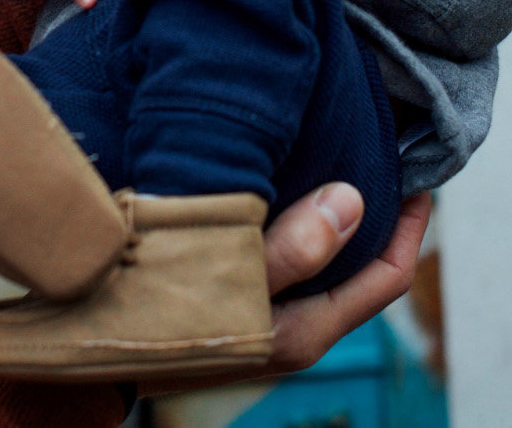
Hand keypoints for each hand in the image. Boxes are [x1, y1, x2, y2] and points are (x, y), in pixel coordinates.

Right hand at [144, 183, 432, 394]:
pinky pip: (288, 264)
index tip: (417, 174)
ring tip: (332, 167)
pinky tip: (276, 195)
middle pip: (360, 271)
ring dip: (334, 221)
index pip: (386, 276)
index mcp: (305, 331)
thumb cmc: (159, 321)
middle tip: (379, 161)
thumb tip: (351, 202)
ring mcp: (266, 323)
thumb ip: (292, 248)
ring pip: (324, 268)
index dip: (410, 225)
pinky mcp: (239, 310)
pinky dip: (296, 227)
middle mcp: (294, 332)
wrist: (94, 351)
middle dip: (377, 218)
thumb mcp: (228, 282)